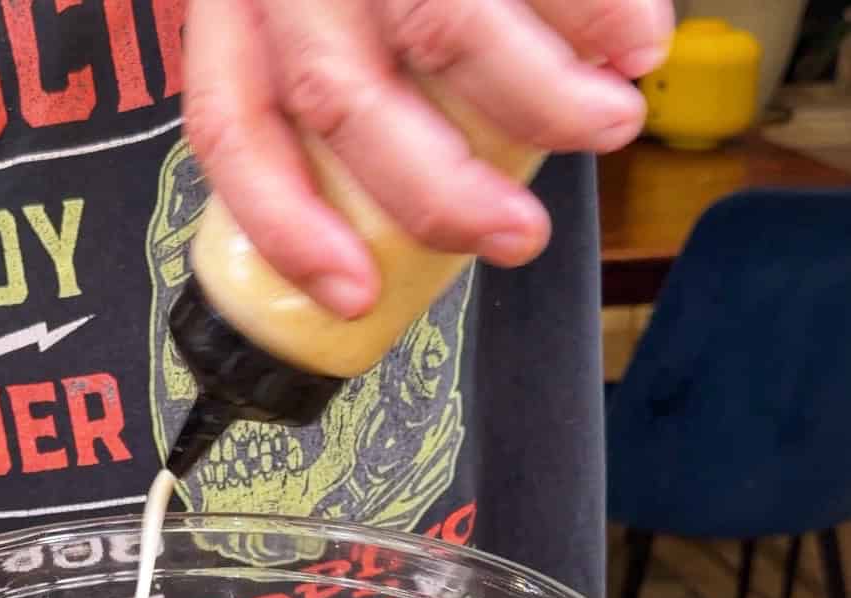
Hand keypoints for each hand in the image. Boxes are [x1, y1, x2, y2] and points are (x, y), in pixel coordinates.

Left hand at [184, 0, 672, 315]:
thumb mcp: (324, 6)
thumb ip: (353, 88)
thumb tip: (429, 215)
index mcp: (240, 3)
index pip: (234, 124)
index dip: (290, 226)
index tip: (357, 293)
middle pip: (342, 97)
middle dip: (440, 192)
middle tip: (517, 238)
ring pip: (443, 22)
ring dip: (542, 98)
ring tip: (609, 126)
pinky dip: (600, 6)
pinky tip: (639, 39)